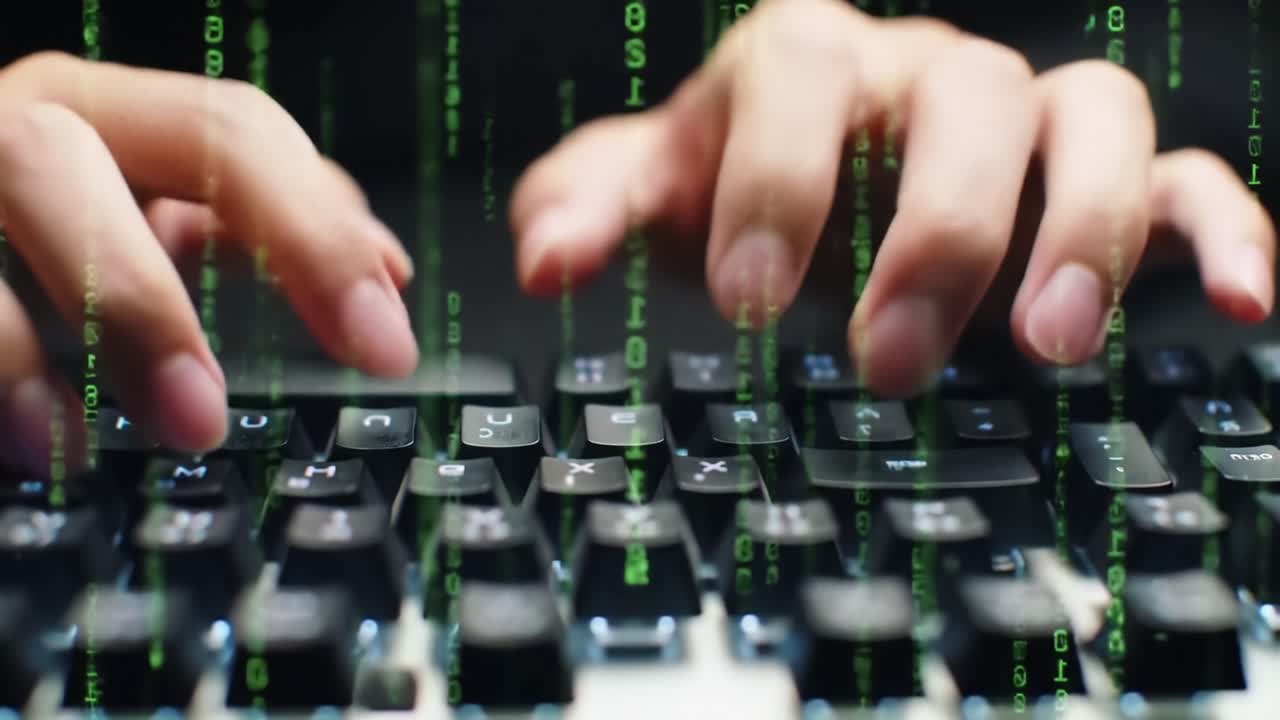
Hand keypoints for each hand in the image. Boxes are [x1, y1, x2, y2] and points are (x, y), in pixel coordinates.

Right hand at [0, 52, 418, 471]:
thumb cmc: (30, 235)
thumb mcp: (143, 214)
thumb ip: (249, 226)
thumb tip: (382, 267)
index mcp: (112, 115)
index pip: (240, 133)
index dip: (323, 233)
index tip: (385, 343)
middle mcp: (28, 125)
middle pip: (133, 151)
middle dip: (195, 274)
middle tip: (217, 412)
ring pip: (24, 190)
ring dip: (99, 314)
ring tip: (146, 430)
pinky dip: (2, 363)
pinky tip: (44, 438)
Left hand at [511, 0, 1276, 395]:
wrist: (810, 191)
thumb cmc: (732, 189)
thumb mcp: (648, 195)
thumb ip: (588, 208)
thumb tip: (547, 261)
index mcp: (807, 62)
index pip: (799, 65)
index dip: (775, 175)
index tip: (746, 299)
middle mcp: (926, 77)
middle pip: (965, 102)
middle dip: (931, 236)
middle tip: (886, 357)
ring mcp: (1023, 120)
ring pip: (1092, 118)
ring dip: (1083, 230)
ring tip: (1045, 345)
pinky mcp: (1099, 180)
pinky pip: (1188, 174)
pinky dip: (1218, 230)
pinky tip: (1239, 300)